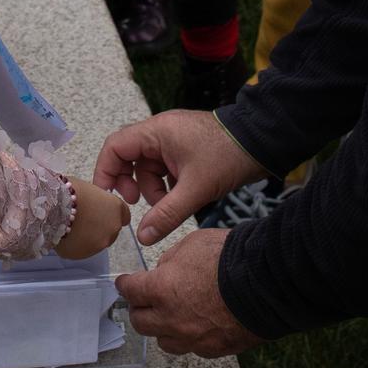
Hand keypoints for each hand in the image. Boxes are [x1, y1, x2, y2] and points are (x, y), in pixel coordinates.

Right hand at [55, 176, 129, 259]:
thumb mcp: (88, 189)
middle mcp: (113, 229)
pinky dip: (75, 245)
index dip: (111, 212)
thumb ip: (97, 201)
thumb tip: (92, 205)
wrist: (50, 207)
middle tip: (82, 218)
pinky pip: (81, 250)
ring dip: (88, 237)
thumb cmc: (67, 191)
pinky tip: (63, 235)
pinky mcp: (82, 255)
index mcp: (116, 209)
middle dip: (100, 226)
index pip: (123, 215)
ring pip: (96, 242)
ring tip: (70, 227)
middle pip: (111, 230)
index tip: (100, 211)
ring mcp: (98, 245)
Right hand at [95, 108, 264, 243]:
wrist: (262, 143)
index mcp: (156, 131)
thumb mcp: (195, 189)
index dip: (106, 171)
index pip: (115, 146)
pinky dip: (166, 185)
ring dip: (152, 188)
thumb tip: (144, 236)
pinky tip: (178, 198)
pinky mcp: (184, 149)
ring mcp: (173, 140)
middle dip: (131, 183)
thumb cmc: (228, 155)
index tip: (108, 195)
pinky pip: (163, 167)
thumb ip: (166, 214)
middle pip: (129, 157)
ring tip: (168, 205)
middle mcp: (160, 132)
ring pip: (148, 166)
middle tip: (136, 203)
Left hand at [116, 228, 262, 356]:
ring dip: (162, 329)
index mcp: (161, 290)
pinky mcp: (215, 349)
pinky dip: (189, 338)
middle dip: (139, 309)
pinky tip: (196, 326)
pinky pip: (193, 348)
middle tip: (143, 301)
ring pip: (164, 342)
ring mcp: (193, 339)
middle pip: (141, 322)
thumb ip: (171, 260)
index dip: (125, 285)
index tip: (124, 284)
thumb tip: (165, 270)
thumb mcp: (192, 244)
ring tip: (169, 317)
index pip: (130, 291)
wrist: (268, 285)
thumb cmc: (231, 259)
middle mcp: (172, 319)